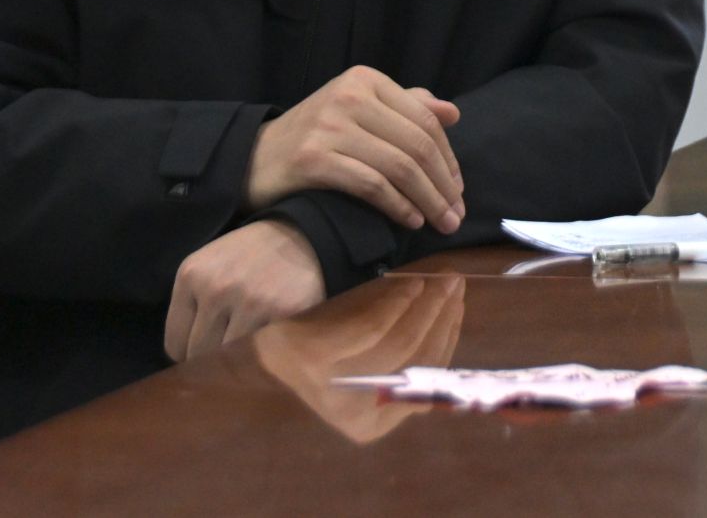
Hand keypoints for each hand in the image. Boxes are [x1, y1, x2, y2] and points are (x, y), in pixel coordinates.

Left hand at [164, 220, 326, 362]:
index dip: (189, 352)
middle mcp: (216, 288)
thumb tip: (182, 359)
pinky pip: (262, 354)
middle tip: (231, 347)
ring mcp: (250, 302)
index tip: (206, 347)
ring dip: (240, 359)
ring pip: (229, 360)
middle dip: (213, 358)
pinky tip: (270, 338)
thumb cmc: (249, 256)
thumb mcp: (210, 266)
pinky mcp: (282, 313)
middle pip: (198, 356)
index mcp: (191, 275)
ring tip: (251, 344)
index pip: (173, 344)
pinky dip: (266, 355)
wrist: (300, 236)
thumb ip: (192, 305)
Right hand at [244, 65, 463, 233]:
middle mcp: (349, 96)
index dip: (449, 158)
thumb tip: (451, 112)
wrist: (253, 159)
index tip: (458, 189)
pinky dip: (398, 206)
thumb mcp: (358, 111)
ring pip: (399, 166)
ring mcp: (330, 126)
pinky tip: (410, 221)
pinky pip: (372, 185)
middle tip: (456, 215)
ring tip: (441, 223)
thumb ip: (404, 107)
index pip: (424, 119)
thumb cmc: (314, 137)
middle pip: (417, 144)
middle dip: (444, 185)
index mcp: (365, 80)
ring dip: (428, 200)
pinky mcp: (314, 159)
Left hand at [255, 273, 465, 442]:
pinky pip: (369, 328)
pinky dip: (394, 304)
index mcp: (370, 425)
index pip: (423, 381)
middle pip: (416, 359)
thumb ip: (396, 366)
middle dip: (442, 318)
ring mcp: (334, 387)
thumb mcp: (357, 369)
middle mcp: (356, 415)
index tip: (458, 309)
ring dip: (427, 306)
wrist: (248, 361)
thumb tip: (444, 342)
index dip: (446, 342)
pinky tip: (408, 285)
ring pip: (400, 344)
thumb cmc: (310, 362)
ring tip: (439, 280)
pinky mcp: (315, 358)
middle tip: (455, 284)